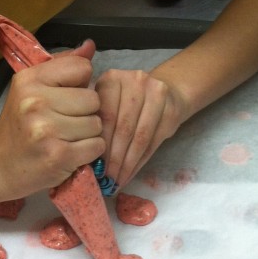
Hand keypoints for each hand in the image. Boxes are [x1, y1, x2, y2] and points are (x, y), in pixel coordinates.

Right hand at [0, 43, 104, 198]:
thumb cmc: (20, 123)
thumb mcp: (33, 87)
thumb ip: (63, 65)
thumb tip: (90, 45)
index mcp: (31, 79)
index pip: (82, 67)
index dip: (81, 83)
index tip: (66, 96)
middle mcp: (36, 102)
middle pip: (93, 99)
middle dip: (86, 112)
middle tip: (66, 121)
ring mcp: (46, 130)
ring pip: (96, 124)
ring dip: (88, 133)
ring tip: (67, 137)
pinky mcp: (57, 156)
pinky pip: (96, 146)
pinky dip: (89, 151)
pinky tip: (71, 152)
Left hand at [95, 67, 186, 186]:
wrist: (165, 91)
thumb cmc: (127, 102)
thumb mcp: (108, 102)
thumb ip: (98, 120)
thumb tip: (86, 158)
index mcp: (112, 78)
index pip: (106, 116)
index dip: (101, 144)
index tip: (94, 166)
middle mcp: (135, 81)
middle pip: (124, 127)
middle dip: (113, 158)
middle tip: (105, 178)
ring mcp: (156, 93)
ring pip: (140, 136)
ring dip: (127, 163)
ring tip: (117, 180)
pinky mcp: (171, 108)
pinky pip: (154, 141)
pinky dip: (140, 161)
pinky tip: (130, 173)